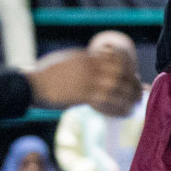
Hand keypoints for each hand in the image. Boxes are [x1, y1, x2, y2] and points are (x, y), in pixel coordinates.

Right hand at [27, 48, 142, 115]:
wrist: (31, 84)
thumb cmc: (47, 74)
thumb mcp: (68, 60)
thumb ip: (85, 60)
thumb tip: (98, 61)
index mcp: (87, 56)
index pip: (117, 58)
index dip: (129, 68)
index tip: (134, 76)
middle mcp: (90, 66)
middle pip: (121, 73)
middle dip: (133, 84)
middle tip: (139, 93)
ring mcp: (87, 80)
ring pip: (118, 88)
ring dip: (129, 98)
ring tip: (134, 106)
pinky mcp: (83, 95)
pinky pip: (108, 102)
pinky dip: (118, 109)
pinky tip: (123, 114)